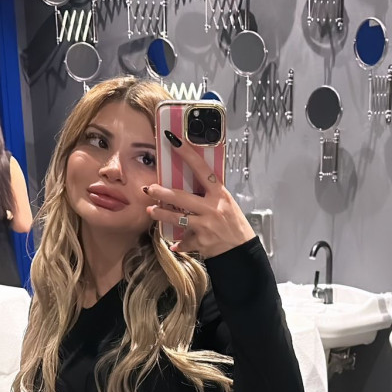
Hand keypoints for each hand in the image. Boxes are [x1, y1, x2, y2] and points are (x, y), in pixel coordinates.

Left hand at [145, 130, 255, 259]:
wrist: (242, 250)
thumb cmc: (234, 224)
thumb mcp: (226, 203)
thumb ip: (209, 195)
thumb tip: (190, 186)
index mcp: (220, 194)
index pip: (202, 170)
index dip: (188, 154)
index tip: (174, 141)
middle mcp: (212, 208)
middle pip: (182, 197)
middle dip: (162, 192)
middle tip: (149, 188)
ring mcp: (205, 225)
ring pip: (177, 218)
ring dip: (161, 214)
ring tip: (151, 210)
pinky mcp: (200, 241)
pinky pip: (184, 240)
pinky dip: (179, 243)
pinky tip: (175, 243)